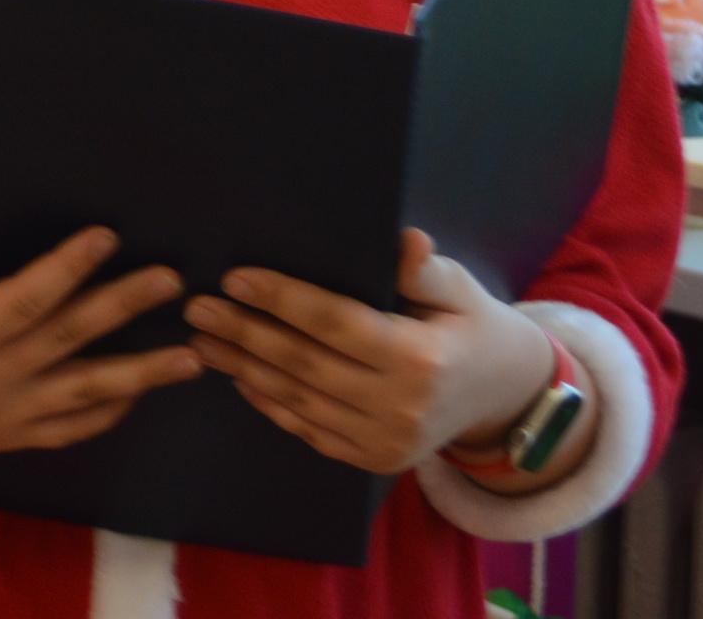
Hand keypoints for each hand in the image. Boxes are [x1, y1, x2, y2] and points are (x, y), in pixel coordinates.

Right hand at [0, 207, 200, 472]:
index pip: (22, 300)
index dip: (66, 267)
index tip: (105, 236)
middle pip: (69, 340)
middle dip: (123, 307)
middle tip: (172, 280)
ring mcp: (4, 416)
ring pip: (85, 392)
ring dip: (141, 373)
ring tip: (193, 358)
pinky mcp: (9, 437)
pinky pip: (70, 429)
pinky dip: (109, 413)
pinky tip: (140, 393)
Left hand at [185, 228, 558, 474]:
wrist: (505, 397)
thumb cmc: (472, 327)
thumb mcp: (459, 290)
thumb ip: (424, 270)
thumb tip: (402, 241)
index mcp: (420, 358)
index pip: (335, 323)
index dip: (281, 299)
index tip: (234, 278)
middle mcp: (401, 406)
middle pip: (305, 364)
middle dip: (245, 333)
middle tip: (197, 308)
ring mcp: (386, 441)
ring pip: (299, 400)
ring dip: (244, 369)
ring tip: (202, 339)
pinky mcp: (374, 461)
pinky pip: (310, 430)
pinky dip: (270, 403)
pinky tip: (239, 376)